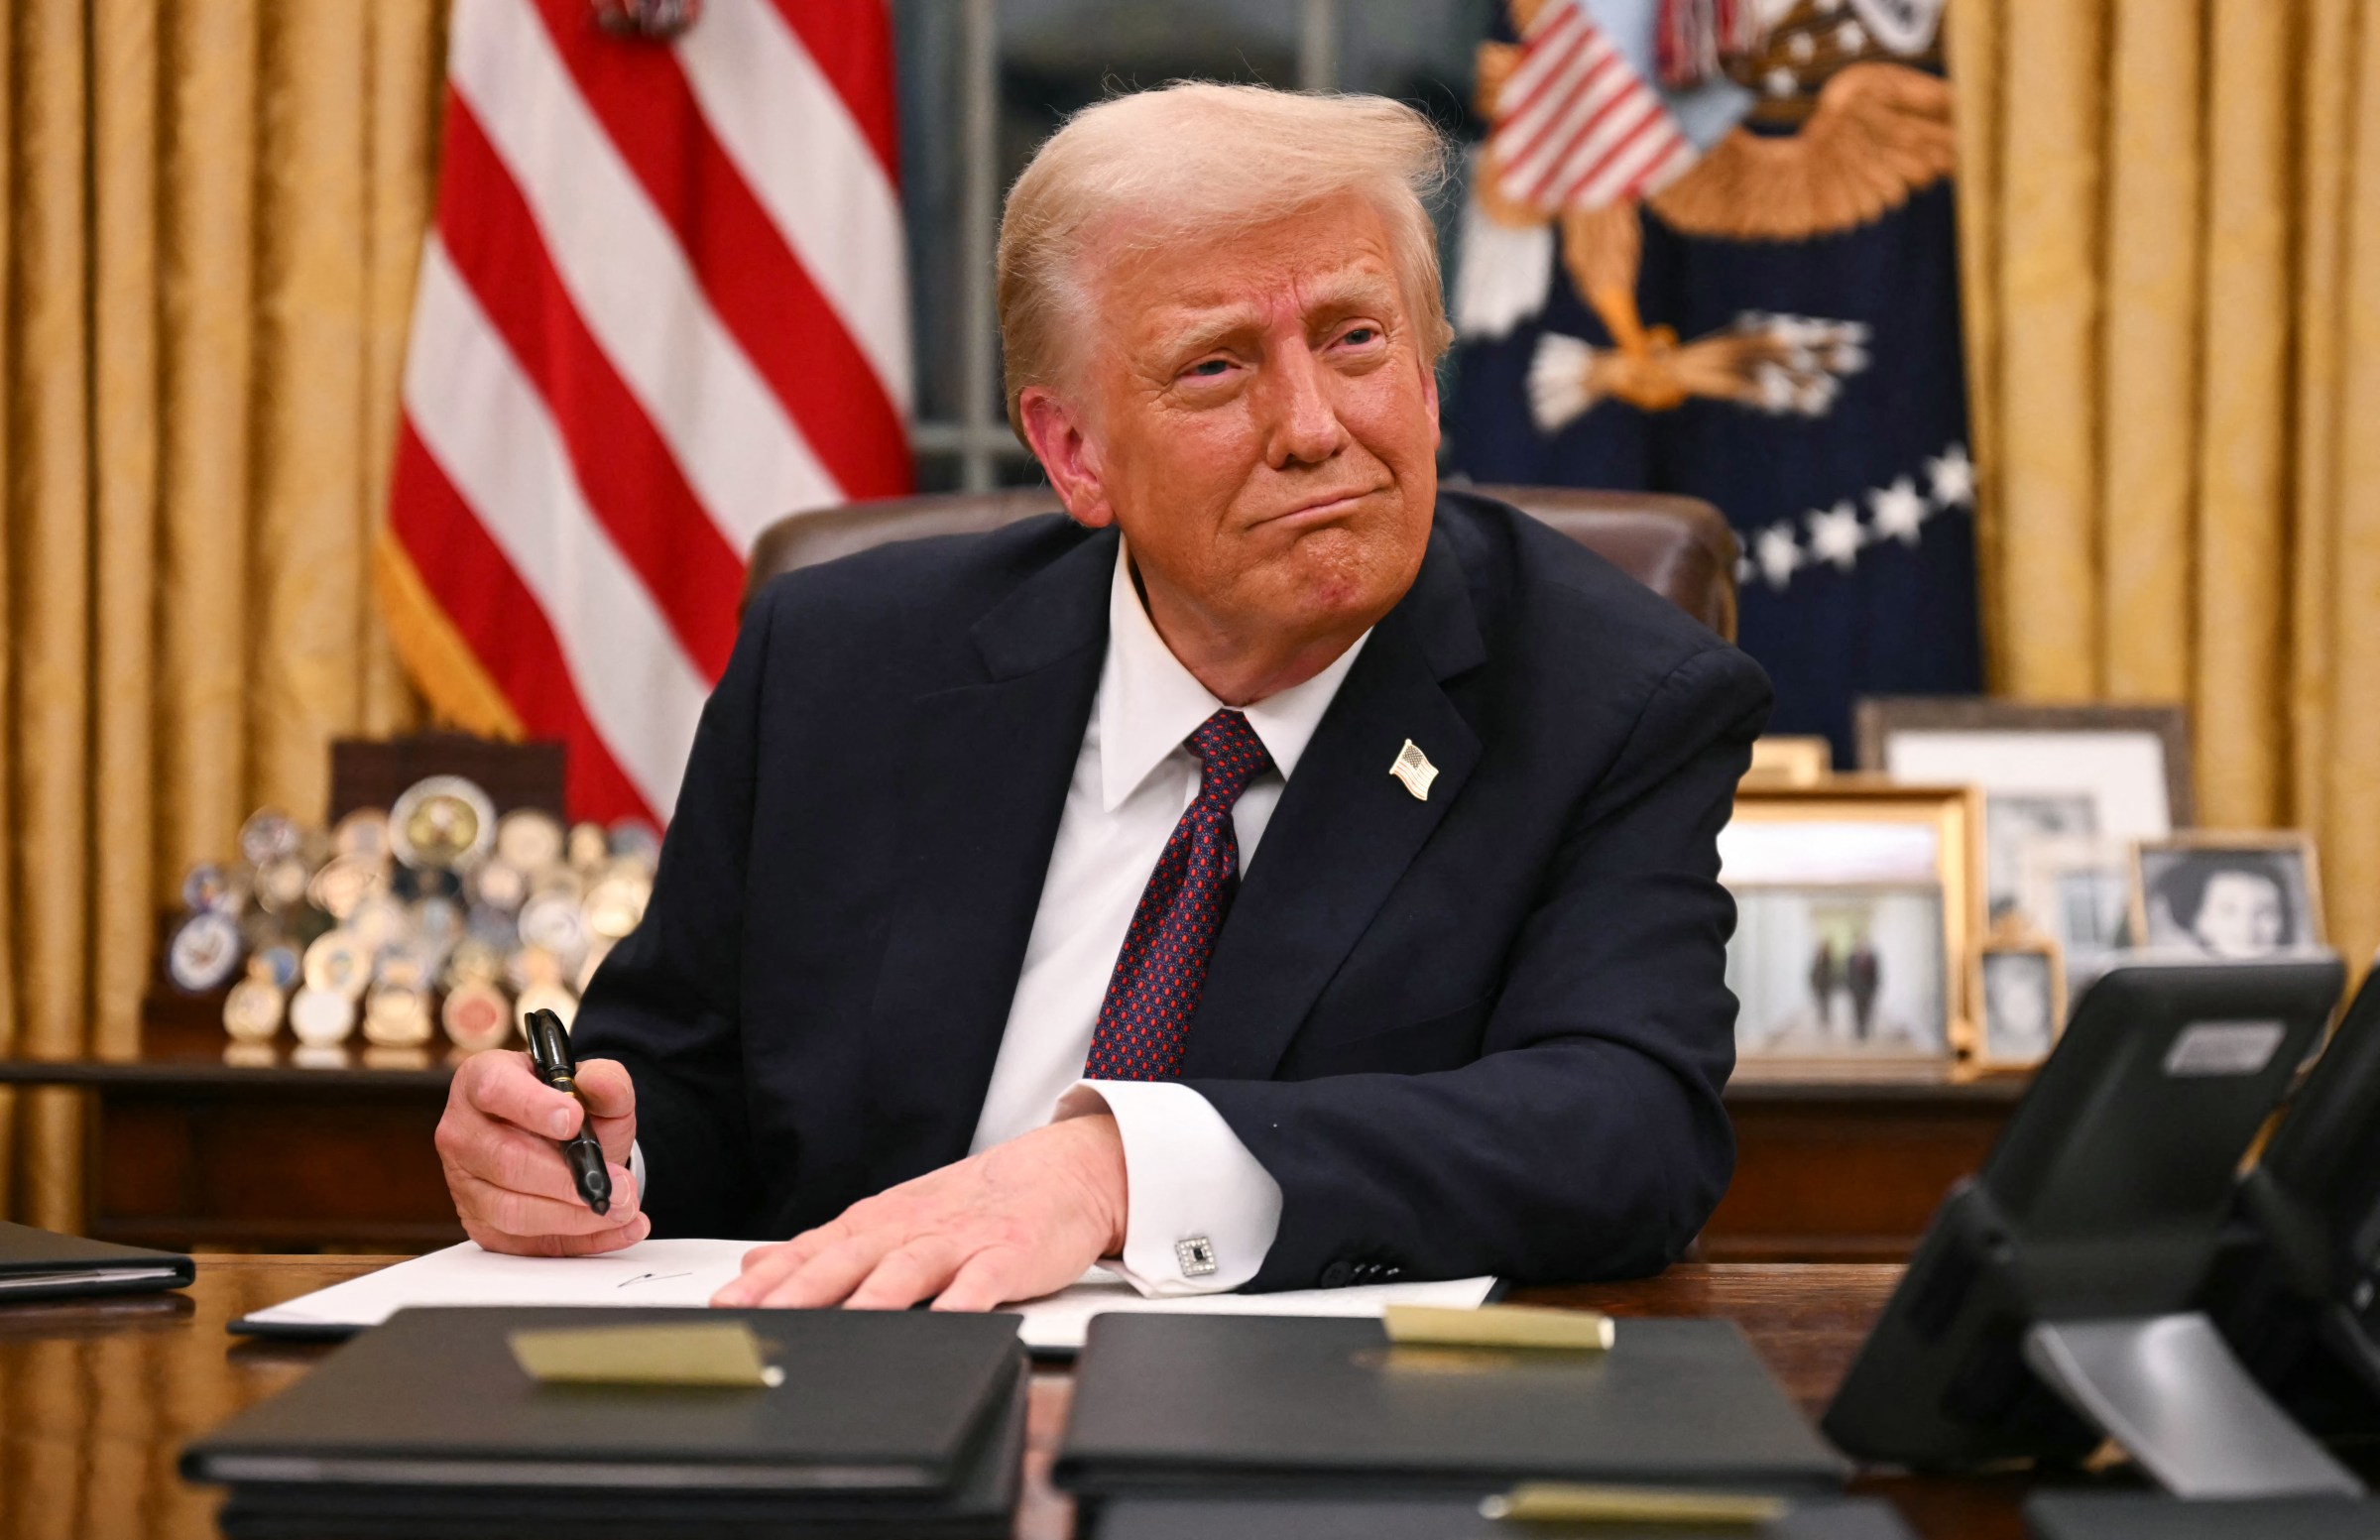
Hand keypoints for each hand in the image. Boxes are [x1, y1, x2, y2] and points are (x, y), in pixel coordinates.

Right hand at [434, 1048, 646, 1255]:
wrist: (563, 1143)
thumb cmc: (569, 1109)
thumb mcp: (593, 1086)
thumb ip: (605, 1080)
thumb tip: (596, 1082)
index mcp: (481, 1080)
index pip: (494, 1089)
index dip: (533, 1106)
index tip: (574, 1121)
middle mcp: (463, 1131)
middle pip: (506, 1161)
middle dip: (568, 1179)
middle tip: (618, 1185)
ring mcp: (465, 1182)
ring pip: (511, 1210)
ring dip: (574, 1217)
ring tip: (621, 1209)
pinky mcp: (481, 1223)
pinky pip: (524, 1244)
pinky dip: (579, 1242)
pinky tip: (617, 1231)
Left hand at [712, 1114, 1127, 1310]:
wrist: (1064, 1171)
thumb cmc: (976, 1204)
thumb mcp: (895, 1218)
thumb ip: (826, 1248)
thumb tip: (755, 1267)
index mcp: (879, 1223)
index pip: (813, 1252)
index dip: (768, 1281)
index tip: (726, 1308)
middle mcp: (911, 1229)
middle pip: (848, 1259)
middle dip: (800, 1290)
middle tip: (760, 1318)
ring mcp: (960, 1241)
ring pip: (908, 1268)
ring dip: (873, 1296)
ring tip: (844, 1325)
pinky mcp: (1009, 1255)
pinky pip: (983, 1280)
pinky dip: (964, 1300)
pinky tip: (947, 1319)